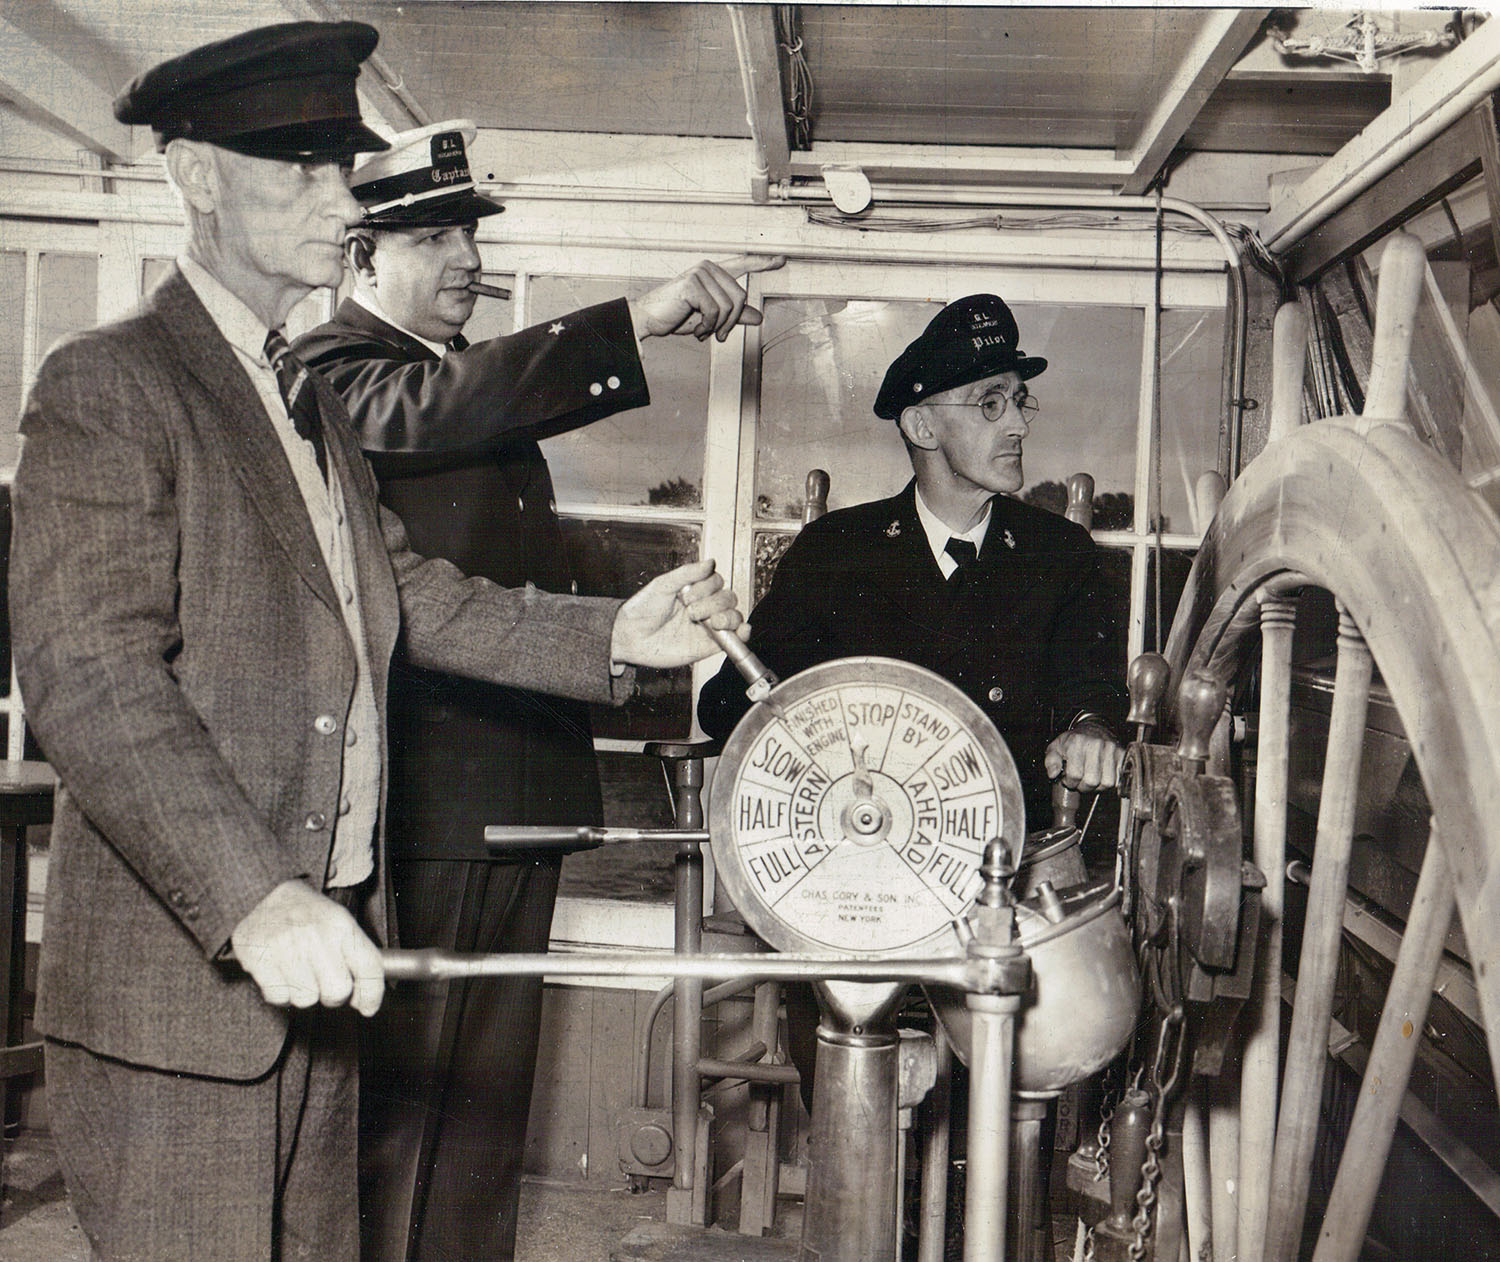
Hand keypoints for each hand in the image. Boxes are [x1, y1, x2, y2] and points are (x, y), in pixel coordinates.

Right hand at [229, 879, 384, 1015]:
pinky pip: (279, 998)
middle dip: (334, 995)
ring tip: (298, 971)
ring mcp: (285, 946)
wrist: (262, 892)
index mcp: (341, 924)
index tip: (369, 1007)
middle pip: (338, 992)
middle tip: (324, 983)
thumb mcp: (338, 922)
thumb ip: (356, 957)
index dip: (372, 994)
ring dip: (304, 993)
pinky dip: (280, 993)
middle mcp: (315, 934)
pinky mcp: (258, 958)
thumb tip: (365, 1002)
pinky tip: (280, 973)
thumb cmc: (307, 914)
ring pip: (307, 999)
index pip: (369, 966)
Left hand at [610, 559, 746, 667]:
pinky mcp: (709, 644)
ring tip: (710, 622)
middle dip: (712, 603)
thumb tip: (710, 562)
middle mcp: (703, 607)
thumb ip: (688, 573)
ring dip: (727, 616)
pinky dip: (743, 633)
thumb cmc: (642, 611)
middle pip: (727, 598)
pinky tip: (741, 630)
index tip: (687, 594)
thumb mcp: (663, 584)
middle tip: (691, 611)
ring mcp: (707, 625)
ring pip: (733, 615)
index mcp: (693, 591)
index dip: (707, 587)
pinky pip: (734, 638)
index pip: (716, 581)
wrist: (631, 637)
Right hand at [634, 255, 786, 340]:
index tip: (781, 259)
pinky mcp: (691, 284)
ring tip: (702, 330)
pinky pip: (714, 311)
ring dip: (716, 326)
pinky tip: (696, 328)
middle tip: (718, 335)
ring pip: (729, 306)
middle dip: (731, 321)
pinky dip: (706, 327)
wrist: (650, 320)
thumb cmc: (677, 315)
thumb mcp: (711, 317)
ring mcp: (699, 273)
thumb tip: (758, 317)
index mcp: (713, 272)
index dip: (763, 263)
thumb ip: (734, 316)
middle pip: (740, 296)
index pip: (742, 264)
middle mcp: (708, 268)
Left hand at [1044, 724, 1123, 793]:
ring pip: (1107, 782)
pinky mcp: (1122, 755)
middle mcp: (1096, 745)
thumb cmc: (1074, 741)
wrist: (1094, 728)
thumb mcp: (1056, 748)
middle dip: (1083, 786)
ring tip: (1091, 779)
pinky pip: (1118, 779)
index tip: (1068, 780)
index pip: (1074, 774)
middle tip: (1079, 782)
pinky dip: (1110, 783)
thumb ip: (1051, 761)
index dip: (1070, 782)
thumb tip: (1053, 774)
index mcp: (1077, 743)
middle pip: (1091, 781)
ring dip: (1097, 786)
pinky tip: (1102, 777)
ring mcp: (1111, 749)